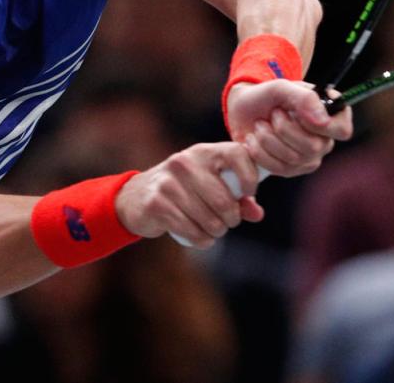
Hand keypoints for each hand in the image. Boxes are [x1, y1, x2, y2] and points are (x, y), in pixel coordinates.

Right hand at [115, 142, 264, 248]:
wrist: (136, 197)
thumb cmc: (183, 191)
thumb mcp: (209, 185)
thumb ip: (237, 198)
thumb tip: (257, 214)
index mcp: (203, 152)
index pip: (236, 153)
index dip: (250, 175)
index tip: (249, 192)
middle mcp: (185, 162)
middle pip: (224, 200)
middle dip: (231, 219)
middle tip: (228, 223)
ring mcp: (169, 182)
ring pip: (210, 220)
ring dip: (216, 232)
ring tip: (213, 231)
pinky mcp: (157, 203)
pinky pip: (191, 230)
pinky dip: (201, 240)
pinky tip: (201, 238)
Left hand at [225, 80, 351, 176]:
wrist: (242, 110)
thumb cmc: (265, 96)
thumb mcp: (281, 87)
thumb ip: (305, 98)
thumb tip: (323, 122)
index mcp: (329, 115)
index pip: (342, 130)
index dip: (320, 125)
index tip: (298, 113)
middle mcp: (324, 139)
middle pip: (314, 147)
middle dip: (284, 128)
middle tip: (273, 113)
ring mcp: (308, 157)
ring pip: (293, 158)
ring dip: (268, 137)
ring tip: (260, 124)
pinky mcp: (290, 170)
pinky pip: (278, 168)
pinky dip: (259, 151)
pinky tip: (254, 139)